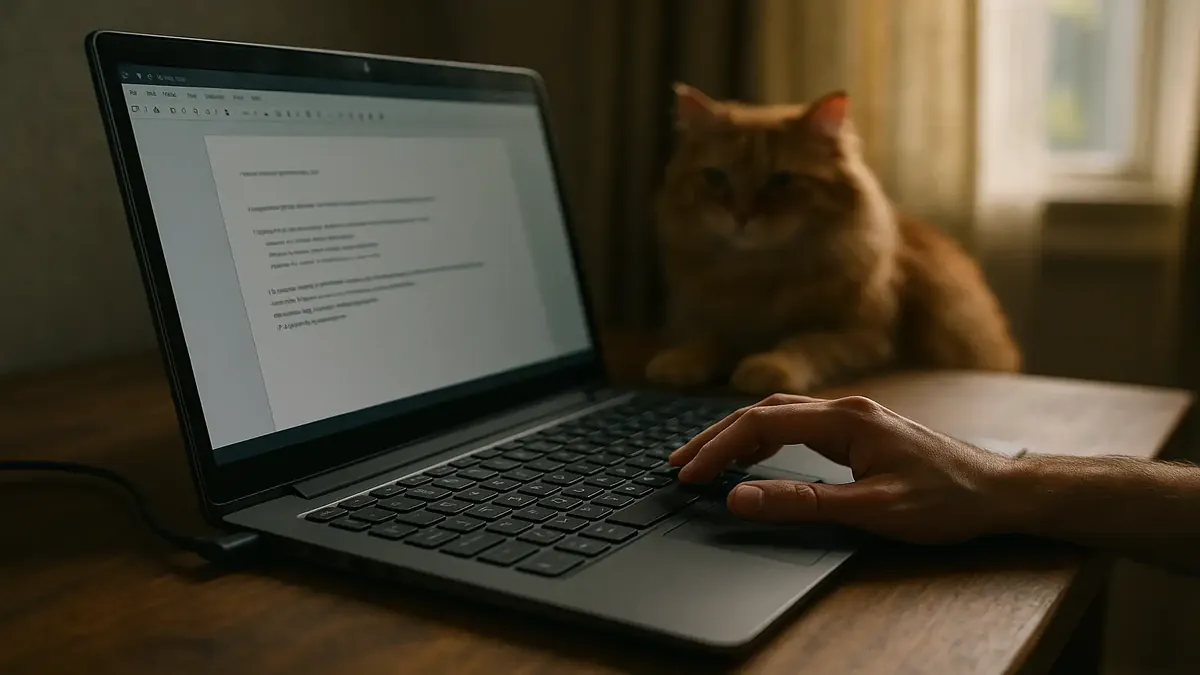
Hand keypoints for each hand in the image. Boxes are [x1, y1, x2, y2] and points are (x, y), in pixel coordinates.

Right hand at [669, 394, 1017, 543]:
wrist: (999, 493)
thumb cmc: (946, 501)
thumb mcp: (873, 510)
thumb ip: (803, 502)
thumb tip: (741, 497)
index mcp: (845, 420)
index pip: (761, 424)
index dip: (718, 449)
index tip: (689, 474)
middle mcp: (845, 408)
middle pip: (763, 412)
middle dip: (716, 437)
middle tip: (679, 463)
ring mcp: (853, 416)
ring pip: (778, 414)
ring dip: (737, 434)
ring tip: (703, 457)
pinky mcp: (860, 429)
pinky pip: (797, 423)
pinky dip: (763, 436)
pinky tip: (752, 452)